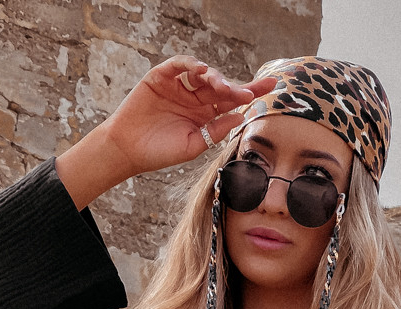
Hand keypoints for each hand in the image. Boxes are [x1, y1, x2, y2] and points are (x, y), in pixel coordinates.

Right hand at [101, 55, 277, 176]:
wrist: (129, 150)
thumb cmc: (160, 152)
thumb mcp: (194, 145)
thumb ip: (216, 130)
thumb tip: (240, 116)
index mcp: (204, 114)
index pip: (231, 100)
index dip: (250, 93)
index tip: (271, 88)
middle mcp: (194, 98)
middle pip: (222, 85)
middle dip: (239, 86)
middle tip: (253, 90)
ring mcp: (178, 86)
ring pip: (203, 74)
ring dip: (216, 77)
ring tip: (223, 88)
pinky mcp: (161, 77)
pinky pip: (180, 64)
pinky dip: (192, 64)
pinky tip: (202, 72)